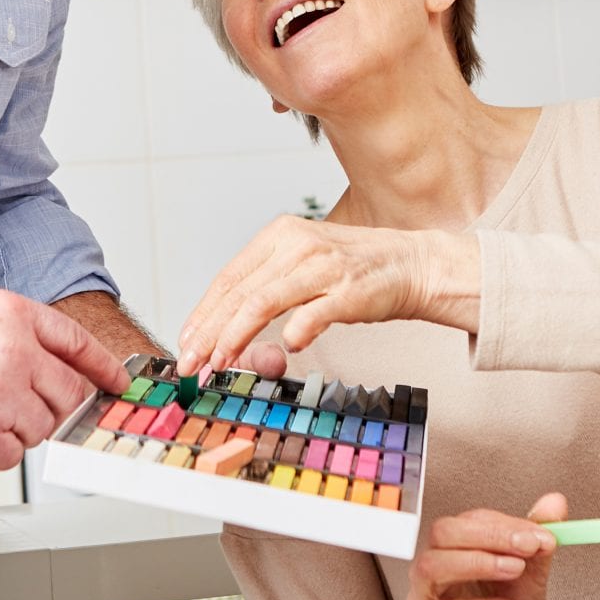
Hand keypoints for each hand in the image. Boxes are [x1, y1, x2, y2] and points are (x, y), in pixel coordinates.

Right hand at [0, 288, 127, 470]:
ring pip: (41, 429)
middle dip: (54, 408)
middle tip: (25, 408)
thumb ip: (19, 337)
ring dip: (18, 430)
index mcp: (17, 315)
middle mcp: (16, 350)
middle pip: (68, 395)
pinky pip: (11, 456)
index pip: (78, 343)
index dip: (103, 368)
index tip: (116, 384)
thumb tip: (53, 375)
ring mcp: (0, 391)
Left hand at [175, 217, 475, 376]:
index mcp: (280, 235)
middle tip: (191, 363)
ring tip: (220, 363)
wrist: (413, 263)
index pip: (229, 277)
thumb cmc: (354, 271)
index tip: (186, 342)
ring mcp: (324, 266)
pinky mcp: (350, 288)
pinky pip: (314, 312)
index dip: (203, 313)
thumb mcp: (303, 267)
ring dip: (236, 336)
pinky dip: (295, 330)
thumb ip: (267, 288)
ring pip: (264, 301)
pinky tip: (285, 348)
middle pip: (240, 292)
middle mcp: (297, 244)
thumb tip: (223, 331)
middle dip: (209, 332)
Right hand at [406, 493, 566, 599]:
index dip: (506, 524)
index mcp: (457, 547)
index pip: (471, 520)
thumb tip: (555, 502)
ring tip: (515, 570)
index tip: (540, 534)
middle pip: (443, 533)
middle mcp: (436, 567)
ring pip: (432, 566)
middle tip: (526, 547)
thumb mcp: (529, 576)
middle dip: (489, 536)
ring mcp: (425, 597)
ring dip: (477, 563)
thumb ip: (538, 539)